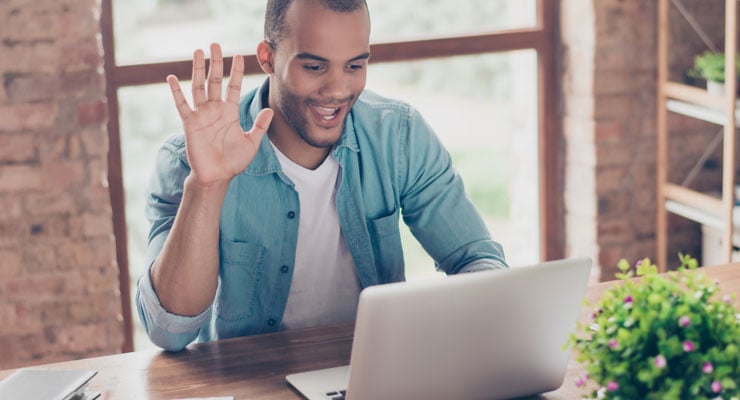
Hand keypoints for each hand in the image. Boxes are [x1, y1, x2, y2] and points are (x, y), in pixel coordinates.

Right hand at [167, 43, 272, 187]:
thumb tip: (270, 110)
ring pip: (199, 87)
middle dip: (216, 63)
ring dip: (198, 69)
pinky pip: (181, 104)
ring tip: (198, 51)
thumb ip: (260, 126)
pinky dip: (176, 91)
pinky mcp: (190, 123)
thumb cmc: (234, 161)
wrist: (217, 176)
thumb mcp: (252, 143)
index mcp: (230, 112)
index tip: (239, 56)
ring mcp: (201, 115)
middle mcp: (215, 110)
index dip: (235, 72)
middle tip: (215, 44)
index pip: (233, 86)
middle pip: (215, 81)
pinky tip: (172, 77)